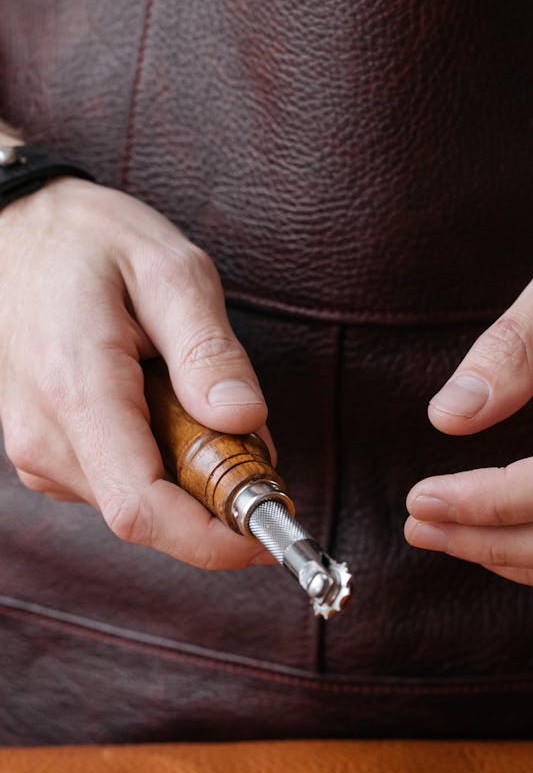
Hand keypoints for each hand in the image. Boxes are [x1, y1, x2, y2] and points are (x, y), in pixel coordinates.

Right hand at [0, 176, 274, 568]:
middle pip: (147, 514)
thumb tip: (243, 419)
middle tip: (248, 433)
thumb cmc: (90, 242)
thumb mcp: (170, 271)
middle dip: (213, 494)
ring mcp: (38, 451)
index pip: (141, 508)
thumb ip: (209, 348)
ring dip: (188, 474)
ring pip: (137, 504)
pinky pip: (120, 484)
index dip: (211, 539)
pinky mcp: (45, 454)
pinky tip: (161, 404)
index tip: (267, 531)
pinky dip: (162, 462)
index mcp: (76, 390)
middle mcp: (45, 436)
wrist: (16, 233)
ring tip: (193, 395)